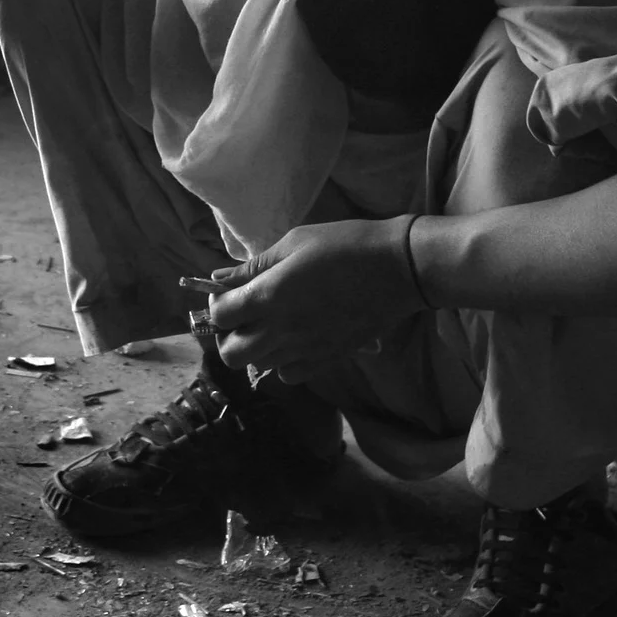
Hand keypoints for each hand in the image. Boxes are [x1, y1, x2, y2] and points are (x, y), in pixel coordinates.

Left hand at [202, 218, 429, 384]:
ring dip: (257, 347)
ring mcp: (304, 350)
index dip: (218, 304)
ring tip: (272, 323)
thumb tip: (219, 278)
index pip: (219, 316)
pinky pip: (289, 374)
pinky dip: (284, 361)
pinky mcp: (326, 360)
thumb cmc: (344, 244)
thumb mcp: (294, 242)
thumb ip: (254, 266)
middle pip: (231, 354)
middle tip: (244, 315)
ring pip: (259, 365)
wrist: (398, 268)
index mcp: (268, 297)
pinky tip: (294, 339)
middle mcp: (281, 331)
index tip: (228, 292)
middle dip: (228, 336)